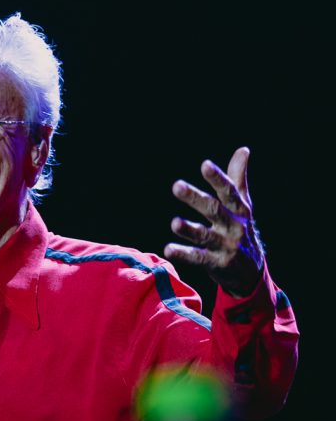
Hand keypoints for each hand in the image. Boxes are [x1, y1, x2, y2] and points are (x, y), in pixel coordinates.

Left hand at [165, 146, 264, 296]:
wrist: (252, 271)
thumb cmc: (240, 229)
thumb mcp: (242, 205)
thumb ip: (238, 179)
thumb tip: (243, 149)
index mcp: (239, 210)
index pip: (229, 191)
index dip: (218, 178)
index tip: (205, 165)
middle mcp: (234, 226)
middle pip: (213, 210)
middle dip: (196, 198)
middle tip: (177, 185)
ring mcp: (227, 245)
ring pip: (206, 235)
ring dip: (189, 229)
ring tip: (174, 223)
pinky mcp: (218, 263)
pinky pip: (199, 258)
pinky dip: (184, 254)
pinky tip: (168, 249)